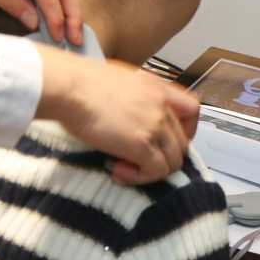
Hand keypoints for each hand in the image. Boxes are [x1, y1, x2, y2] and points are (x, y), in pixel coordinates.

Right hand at [34, 48, 200, 182]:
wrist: (68, 87)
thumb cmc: (78, 82)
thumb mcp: (114, 81)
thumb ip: (129, 98)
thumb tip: (123, 117)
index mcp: (155, 87)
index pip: (191, 110)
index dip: (186, 130)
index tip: (167, 140)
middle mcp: (160, 105)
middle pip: (182, 142)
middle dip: (162, 156)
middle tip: (138, 160)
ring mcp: (154, 125)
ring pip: (174, 160)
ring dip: (151, 171)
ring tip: (124, 168)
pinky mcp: (141, 144)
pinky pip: (156, 171)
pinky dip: (140, 178)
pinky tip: (118, 171)